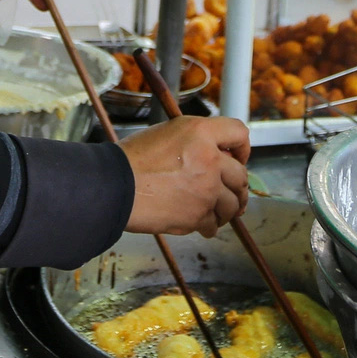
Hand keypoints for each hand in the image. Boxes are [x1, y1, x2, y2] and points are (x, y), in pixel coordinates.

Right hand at [121, 116, 250, 237]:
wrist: (114, 187)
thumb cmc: (132, 159)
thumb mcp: (167, 133)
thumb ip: (196, 141)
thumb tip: (217, 156)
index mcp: (201, 132)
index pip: (239, 133)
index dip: (242, 147)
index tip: (239, 158)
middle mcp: (210, 159)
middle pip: (241, 175)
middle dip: (237, 186)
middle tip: (231, 192)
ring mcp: (207, 189)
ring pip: (233, 204)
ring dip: (227, 209)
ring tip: (218, 211)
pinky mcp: (199, 215)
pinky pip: (214, 223)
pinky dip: (209, 225)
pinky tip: (201, 223)